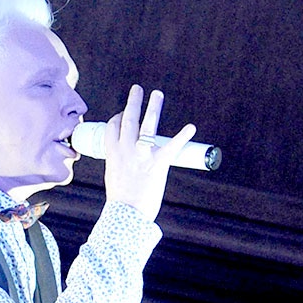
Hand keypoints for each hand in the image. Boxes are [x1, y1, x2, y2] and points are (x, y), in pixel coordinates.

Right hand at [102, 85, 196, 221]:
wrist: (126, 214)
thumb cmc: (121, 199)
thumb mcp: (114, 176)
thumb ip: (122, 163)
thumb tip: (129, 160)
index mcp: (112, 153)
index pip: (113, 127)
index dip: (119, 117)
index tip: (124, 113)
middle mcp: (125, 150)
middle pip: (128, 119)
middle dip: (133, 102)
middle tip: (138, 88)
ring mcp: (142, 155)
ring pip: (147, 125)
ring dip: (153, 107)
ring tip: (157, 94)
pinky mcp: (158, 163)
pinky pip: (172, 146)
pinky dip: (183, 136)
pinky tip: (191, 127)